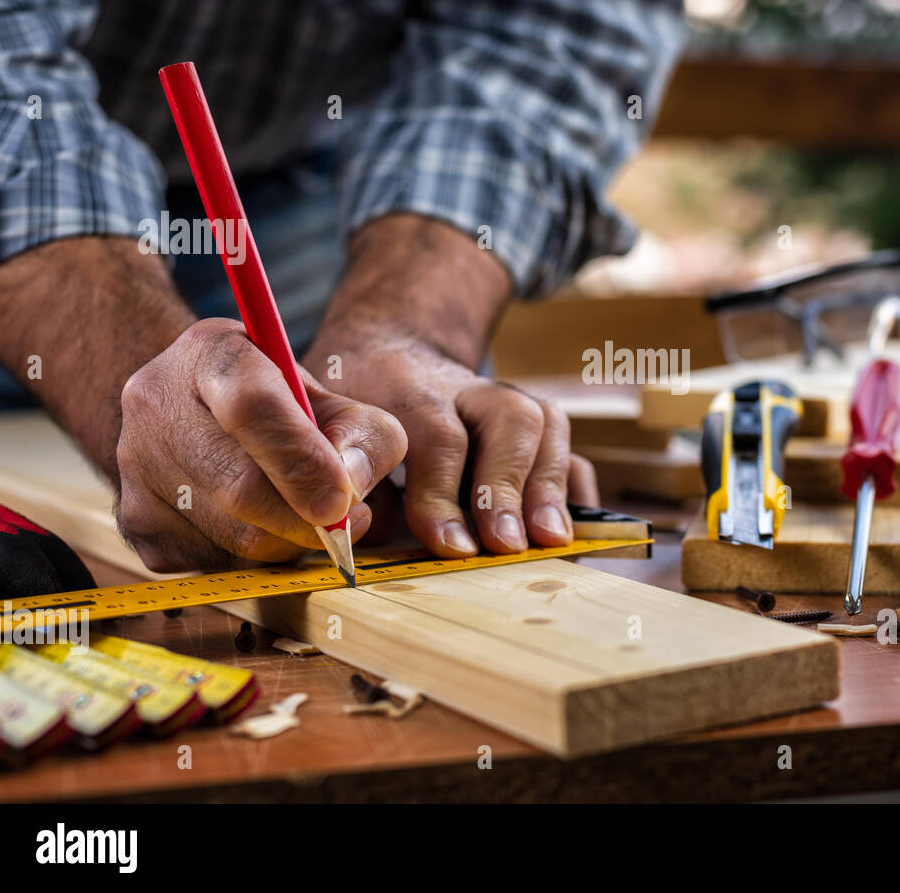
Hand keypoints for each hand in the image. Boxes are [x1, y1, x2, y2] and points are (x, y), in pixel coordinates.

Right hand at [116, 318, 407, 571]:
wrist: (195, 411)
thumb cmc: (281, 406)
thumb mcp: (333, 398)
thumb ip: (363, 435)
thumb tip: (348, 492)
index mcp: (212, 354)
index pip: (252, 407)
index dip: (302, 461)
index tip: (342, 501)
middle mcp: (156, 405)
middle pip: (239, 487)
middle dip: (305, 519)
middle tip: (342, 520)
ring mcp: (135, 466)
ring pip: (230, 538)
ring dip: (286, 542)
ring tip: (302, 514)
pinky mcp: (135, 521)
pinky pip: (212, 564)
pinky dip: (253, 559)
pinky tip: (261, 524)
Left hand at [307, 338, 597, 556]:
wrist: (388, 355)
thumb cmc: (350, 404)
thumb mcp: (324, 421)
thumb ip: (342, 470)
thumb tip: (355, 530)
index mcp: (408, 385)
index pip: (435, 432)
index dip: (442, 490)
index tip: (446, 544)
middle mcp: (467, 389)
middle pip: (509, 420)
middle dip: (507, 487)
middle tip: (504, 545)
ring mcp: (507, 404)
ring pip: (545, 426)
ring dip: (549, 486)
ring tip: (548, 541)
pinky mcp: (535, 430)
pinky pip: (570, 452)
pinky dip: (575, 492)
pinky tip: (572, 536)